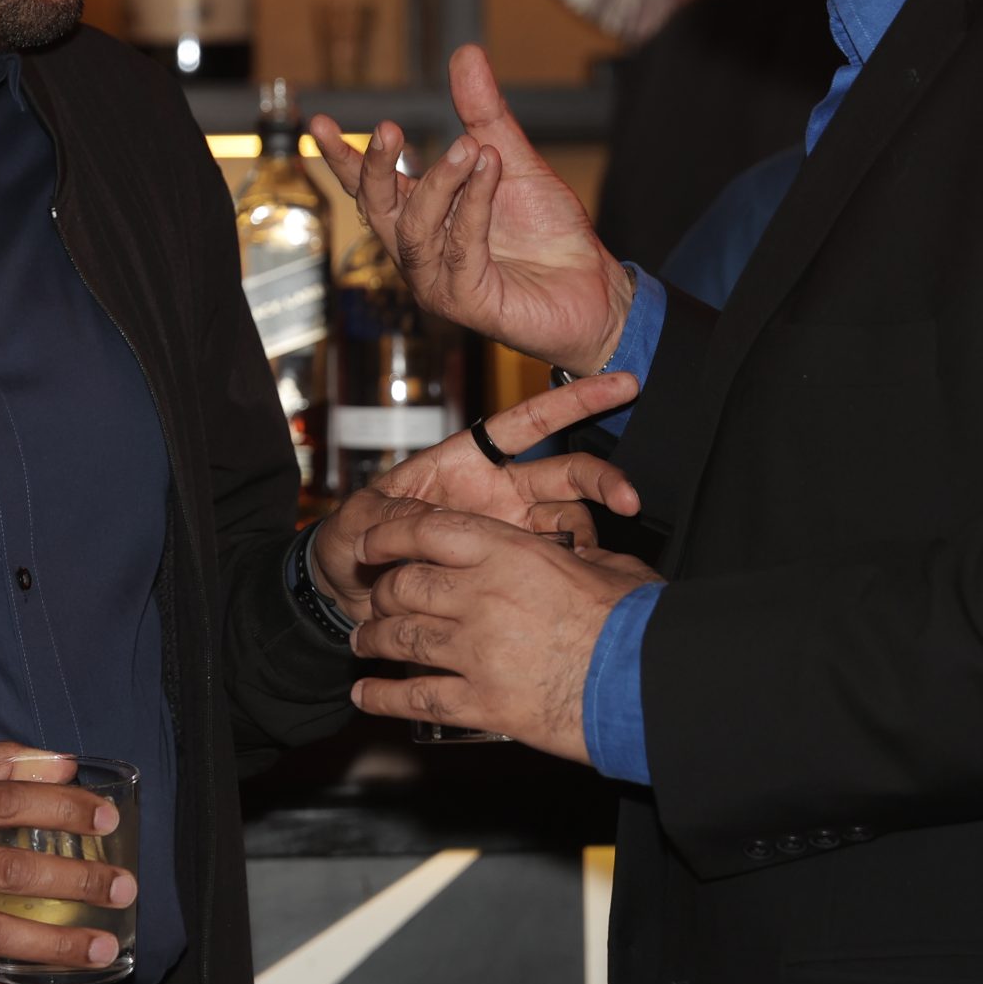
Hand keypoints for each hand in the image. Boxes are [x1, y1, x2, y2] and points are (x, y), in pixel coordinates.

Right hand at [309, 45, 633, 375]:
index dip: (342, 157)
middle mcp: (421, 251)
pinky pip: (461, 246)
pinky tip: (490, 170)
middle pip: (377, 208)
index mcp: (423, 217)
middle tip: (387, 127)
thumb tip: (465, 52)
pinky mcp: (467, 300)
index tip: (318, 123)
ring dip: (440, 181)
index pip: (370, 187)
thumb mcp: (512, 159)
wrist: (592, 285)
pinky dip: (474, 203)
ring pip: (415, 227)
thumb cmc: (548, 233)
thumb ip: (484, 113)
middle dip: (376, 167)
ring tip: (469, 146)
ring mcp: (439, 280)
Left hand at [310, 374, 641, 623]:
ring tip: (579, 562)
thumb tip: (415, 521)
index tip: (623, 385)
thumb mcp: (360, 521)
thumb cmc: (354, 543)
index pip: (527, 422)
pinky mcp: (514, 577)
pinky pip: (552, 573)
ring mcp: (513, 536)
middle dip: (603, 479)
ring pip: (571, 524)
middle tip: (629, 499)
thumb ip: (388, 514)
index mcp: (466, 462)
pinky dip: (567, 579)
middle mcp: (500, 493)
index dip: (573, 401)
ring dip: (583, 538)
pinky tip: (570, 594)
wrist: (353, 598)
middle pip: (566, 473)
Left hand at [347, 511, 661, 763]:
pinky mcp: (483, 704)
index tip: (371, 543)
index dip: (390, 536)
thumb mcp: (608, 567)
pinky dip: (384, 697)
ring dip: (375, 640)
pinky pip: (417, 698)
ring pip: (403, 638)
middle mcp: (482, 597)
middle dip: (382, 593)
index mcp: (510, 553)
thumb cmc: (636, 622)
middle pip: (406, 586)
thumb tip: (580, 549)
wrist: (646, 684)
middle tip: (374, 600)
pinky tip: (367, 696)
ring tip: (364, 642)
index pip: (427, 532)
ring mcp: (477, 652)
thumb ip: (580, 554)